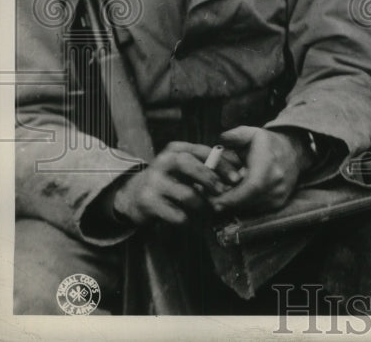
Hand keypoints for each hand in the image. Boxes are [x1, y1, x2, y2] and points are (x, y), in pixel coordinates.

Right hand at [110, 141, 237, 226]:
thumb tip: (237, 172)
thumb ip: (205, 165)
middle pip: (190, 165)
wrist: (133, 195)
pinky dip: (188, 220)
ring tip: (208, 210)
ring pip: (186, 193)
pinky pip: (176, 214)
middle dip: (211, 180)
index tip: (236, 177)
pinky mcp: (147, 202)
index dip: (222, 164)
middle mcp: (162, 162)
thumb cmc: (170, 179)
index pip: (202, 151)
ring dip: (202, 204)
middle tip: (224, 193)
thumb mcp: (184, 166)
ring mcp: (153, 182)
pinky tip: (191, 221)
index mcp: (175, 149)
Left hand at [208, 126, 308, 214]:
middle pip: (248, 200)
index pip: (252, 187)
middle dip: (227, 203)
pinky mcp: (279, 203)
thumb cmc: (268, 143)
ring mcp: (279, 194)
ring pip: (251, 206)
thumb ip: (234, 135)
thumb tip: (220, 140)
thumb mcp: (252, 133)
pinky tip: (238, 196)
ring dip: (235, 205)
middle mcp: (277, 182)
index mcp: (269, 164)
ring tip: (222, 196)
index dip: (233, 197)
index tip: (215, 202)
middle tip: (210, 201)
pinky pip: (257, 208)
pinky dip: (245, 205)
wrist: (294, 151)